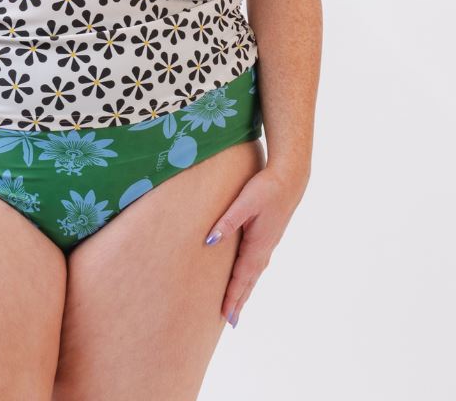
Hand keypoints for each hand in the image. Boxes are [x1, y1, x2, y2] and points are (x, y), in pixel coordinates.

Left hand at [204, 164, 308, 326]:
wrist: (290, 179)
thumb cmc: (266, 189)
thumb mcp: (244, 204)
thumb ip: (227, 222)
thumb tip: (209, 241)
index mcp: (257, 245)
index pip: (241, 277)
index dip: (233, 296)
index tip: (226, 315)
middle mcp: (264, 249)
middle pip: (249, 281)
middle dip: (239, 301)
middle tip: (230, 322)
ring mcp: (268, 244)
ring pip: (254, 274)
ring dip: (245, 291)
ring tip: (237, 306)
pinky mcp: (268, 237)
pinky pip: (257, 264)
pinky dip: (250, 277)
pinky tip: (248, 278)